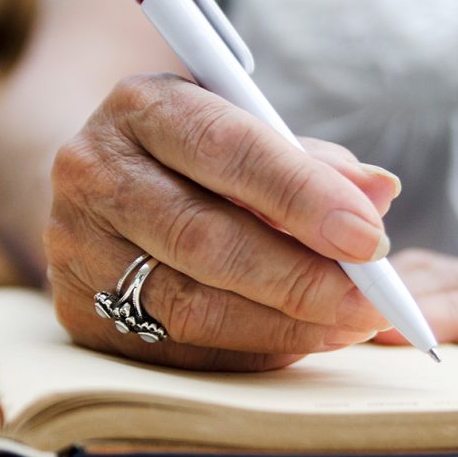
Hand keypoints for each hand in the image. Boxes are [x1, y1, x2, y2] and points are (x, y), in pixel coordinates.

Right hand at [45, 73, 400, 370]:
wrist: (98, 187)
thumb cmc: (193, 159)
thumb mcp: (246, 133)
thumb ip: (311, 162)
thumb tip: (380, 193)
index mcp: (144, 106)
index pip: (228, 149)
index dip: (303, 196)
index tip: (370, 239)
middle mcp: (96, 172)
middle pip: (205, 238)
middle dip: (300, 277)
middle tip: (370, 303)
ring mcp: (77, 246)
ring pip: (189, 304)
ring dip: (282, 324)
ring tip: (347, 325)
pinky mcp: (77, 310)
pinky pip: (176, 347)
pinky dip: (249, 349)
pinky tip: (298, 340)